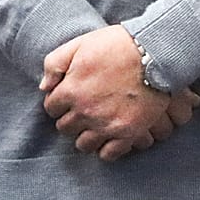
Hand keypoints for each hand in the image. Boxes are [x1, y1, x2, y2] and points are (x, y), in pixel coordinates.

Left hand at [40, 26, 199, 160]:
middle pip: (65, 128)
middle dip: (70, 119)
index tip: (67, 99)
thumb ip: (54, 65)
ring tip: (93, 126)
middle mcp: (85, 112)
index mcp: (70, 90)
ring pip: (84, 144)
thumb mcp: (78, 45)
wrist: (154, 53)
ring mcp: (106, 125)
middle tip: (80, 111)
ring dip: (85, 136)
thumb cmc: (115, 45)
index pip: (51, 108)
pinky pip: (109, 154)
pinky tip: (108, 138)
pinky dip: (105, 150)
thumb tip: (45, 87)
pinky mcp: (128, 133)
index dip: (58, 102)